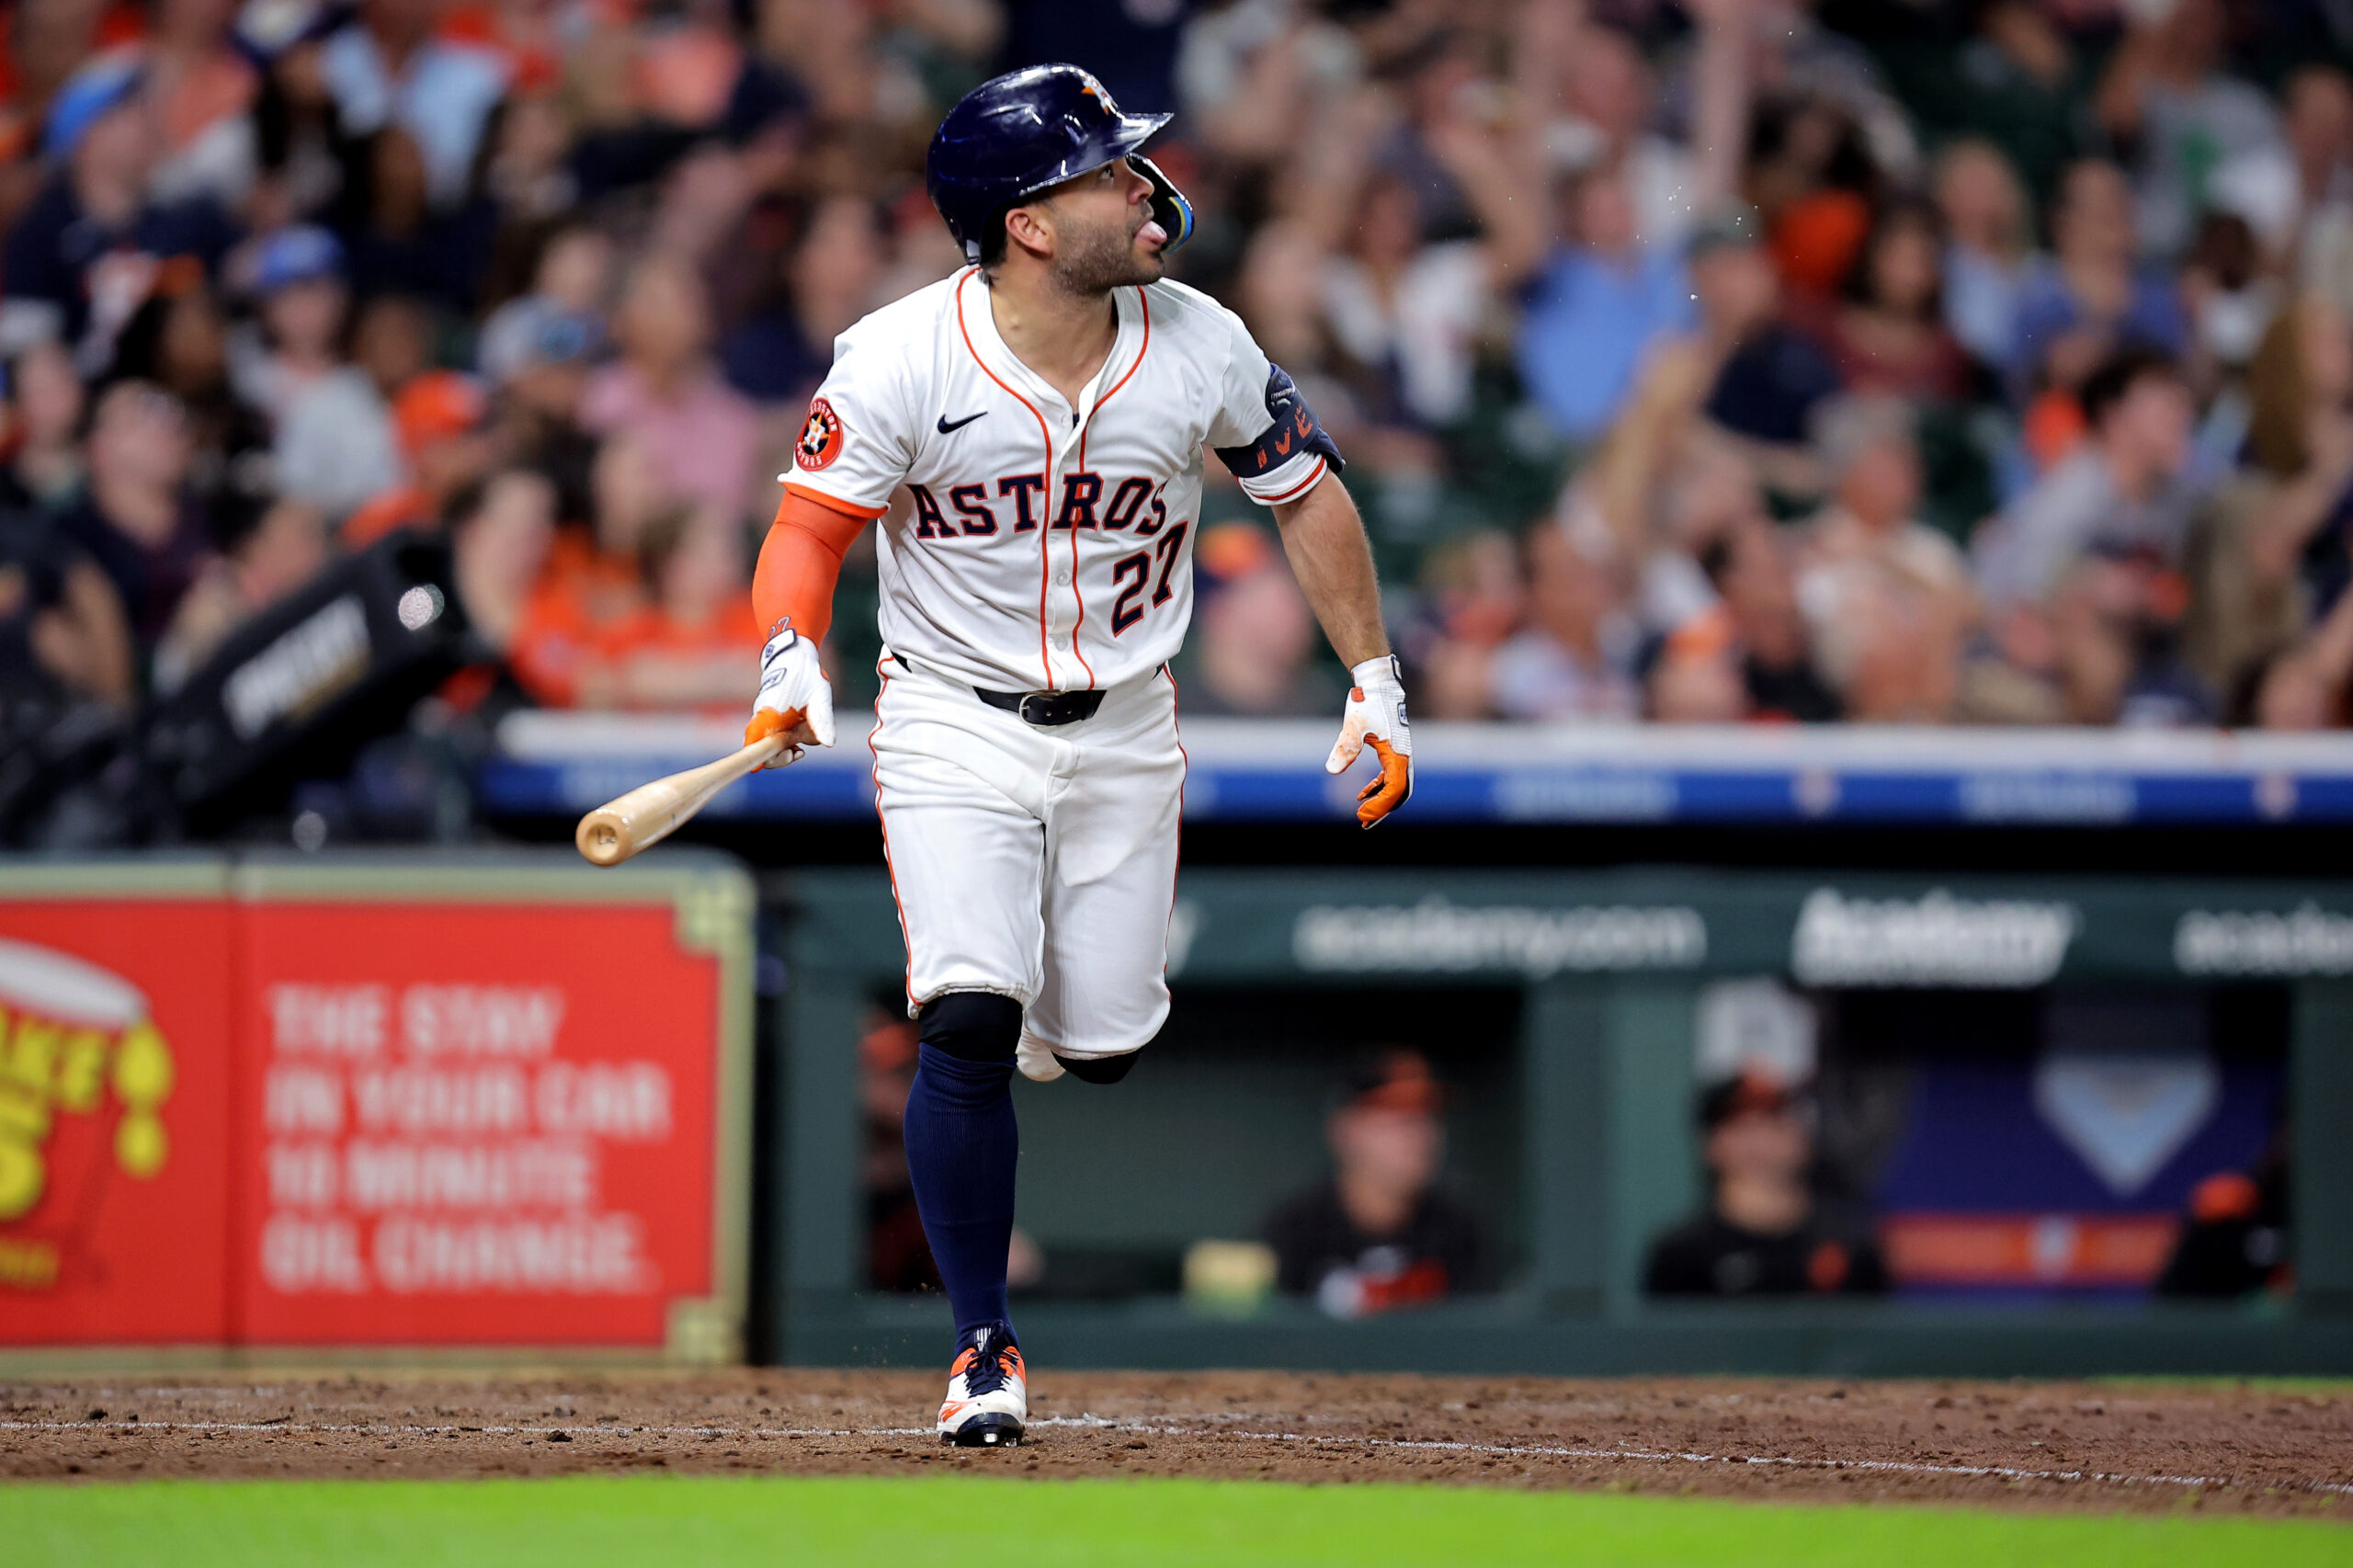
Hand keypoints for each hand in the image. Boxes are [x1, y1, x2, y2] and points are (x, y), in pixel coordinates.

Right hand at [745, 625, 834, 767]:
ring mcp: (765, 720)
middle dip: (781, 757)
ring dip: (787, 748)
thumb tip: (828, 743)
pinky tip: (801, 736)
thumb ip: (822, 720)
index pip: (756, 746)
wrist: (794, 657)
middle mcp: (762, 719)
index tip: (790, 754)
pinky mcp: (772, 721)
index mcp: (768, 714)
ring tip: (803, 744)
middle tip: (800, 752)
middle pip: (762, 751)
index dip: (768, 758)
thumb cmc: (806, 674)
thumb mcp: (820, 696)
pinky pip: (775, 738)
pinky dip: (788, 741)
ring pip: (770, 745)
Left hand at [1326, 655, 1412, 828]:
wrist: (1378, 684)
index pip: (1393, 789)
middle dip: (1383, 810)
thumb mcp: (1354, 725)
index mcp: (1398, 754)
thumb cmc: (1367, 702)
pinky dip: (1379, 787)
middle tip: (1363, 823)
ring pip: (1396, 786)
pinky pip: (1391, 776)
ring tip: (1363, 814)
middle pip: (1399, 793)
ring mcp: (1400, 753)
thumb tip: (1332, 771)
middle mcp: (1403, 757)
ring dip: (1381, 801)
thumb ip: (1345, 747)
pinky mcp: (1393, 750)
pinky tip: (1363, 793)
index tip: (1360, 814)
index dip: (1379, 805)